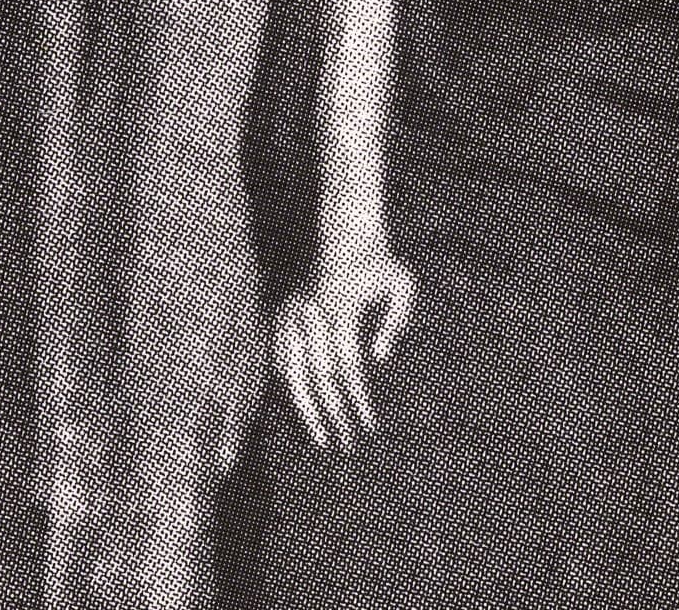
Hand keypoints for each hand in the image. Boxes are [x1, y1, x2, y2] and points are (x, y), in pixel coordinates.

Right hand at [274, 241, 417, 451]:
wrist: (345, 232)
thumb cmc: (381, 264)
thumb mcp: (402, 285)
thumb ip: (395, 321)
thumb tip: (378, 360)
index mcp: (340, 307)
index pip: (346, 366)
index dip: (356, 399)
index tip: (367, 425)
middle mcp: (310, 313)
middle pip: (316, 375)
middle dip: (330, 414)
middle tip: (343, 445)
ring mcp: (290, 314)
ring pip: (288, 371)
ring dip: (302, 409)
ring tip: (318, 439)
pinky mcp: (279, 315)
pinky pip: (275, 360)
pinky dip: (284, 389)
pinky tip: (296, 412)